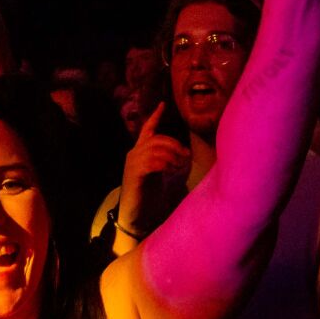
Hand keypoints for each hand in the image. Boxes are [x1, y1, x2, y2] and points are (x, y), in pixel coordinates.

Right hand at [117, 104, 190, 237]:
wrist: (134, 214)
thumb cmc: (148, 195)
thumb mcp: (159, 174)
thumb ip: (167, 161)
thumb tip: (185, 155)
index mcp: (140, 152)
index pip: (147, 129)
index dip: (155, 116)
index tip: (162, 104)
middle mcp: (134, 154)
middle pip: (156, 139)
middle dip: (174, 144)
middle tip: (186, 155)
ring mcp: (133, 163)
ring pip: (155, 148)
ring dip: (173, 155)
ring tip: (181, 165)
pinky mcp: (134, 174)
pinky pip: (152, 161)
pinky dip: (166, 164)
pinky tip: (172, 170)